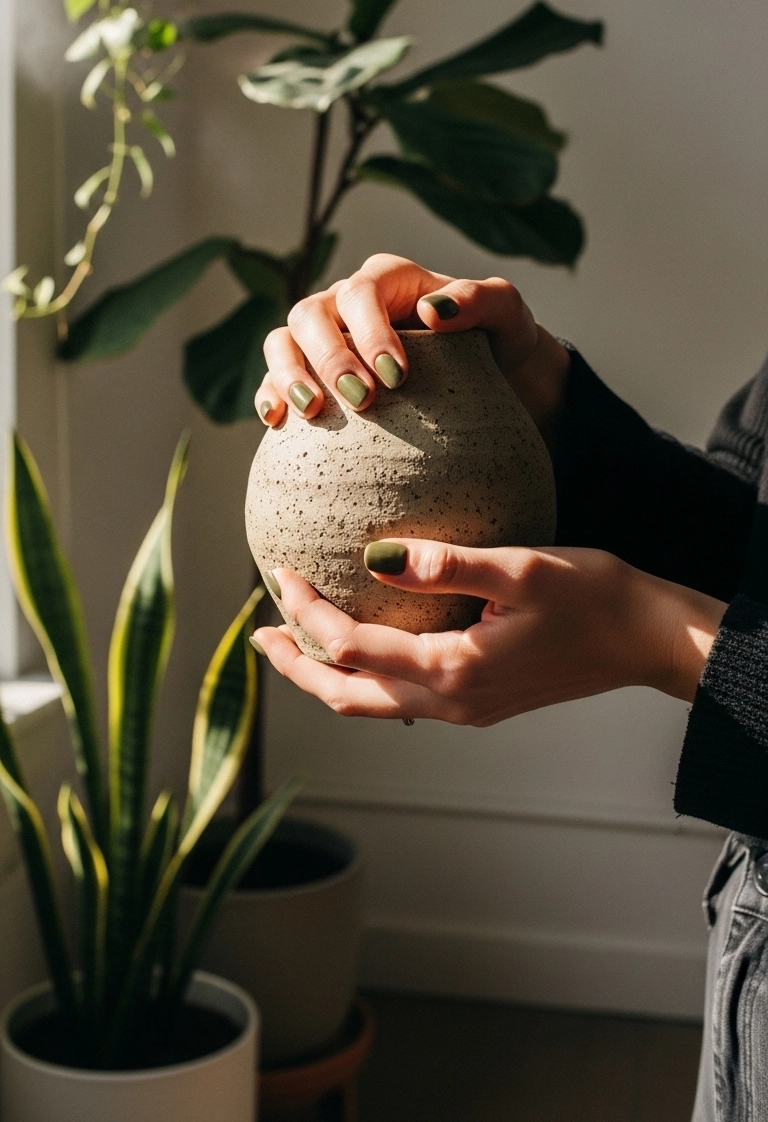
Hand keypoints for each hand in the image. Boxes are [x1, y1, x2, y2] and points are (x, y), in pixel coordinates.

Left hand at [254, 542, 725, 724]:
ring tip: (296, 642)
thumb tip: (376, 555)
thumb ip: (448, 564)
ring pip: (375, 704)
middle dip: (298, 667)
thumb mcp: (523, 566)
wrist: (648, 640)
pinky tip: (368, 641)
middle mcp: (453, 702)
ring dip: (329, 674)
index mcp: (455, 670)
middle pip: (349, 697)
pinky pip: (405, 698)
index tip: (280, 572)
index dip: (308, 613)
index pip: (353, 648)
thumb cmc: (595, 596)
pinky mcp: (482, 701)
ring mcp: (468, 709)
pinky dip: (369, 674)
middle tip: (260, 635)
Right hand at [255, 253, 569, 444]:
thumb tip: (431, 310)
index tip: (397, 377)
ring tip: (312, 411)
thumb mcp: (507, 314)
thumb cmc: (499, 339)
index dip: (370, 331)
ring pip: (283, 341)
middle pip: (311, 314)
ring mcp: (326, 340)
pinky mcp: (313, 378)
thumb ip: (481, 300)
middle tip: (363, 400)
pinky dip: (270, 395)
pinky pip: (276, 380)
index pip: (361, 293)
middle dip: (330, 358)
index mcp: (388, 279)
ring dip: (289, 374)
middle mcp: (347, 303)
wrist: (496, 382)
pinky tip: (278, 422)